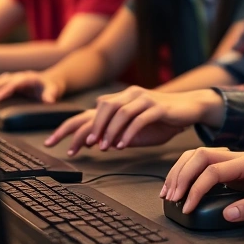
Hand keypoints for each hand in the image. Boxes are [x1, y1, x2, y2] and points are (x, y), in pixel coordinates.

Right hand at [0, 71, 64, 103]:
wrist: (51, 81)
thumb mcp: (53, 91)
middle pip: (4, 81)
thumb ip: (50, 96)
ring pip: (0, 81)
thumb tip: (49, 101)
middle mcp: (20, 76)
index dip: (5, 90)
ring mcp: (15, 77)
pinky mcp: (11, 81)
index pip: (15, 84)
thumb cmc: (51, 87)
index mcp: (29, 78)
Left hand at [43, 86, 223, 153]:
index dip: (69, 126)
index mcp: (121, 99)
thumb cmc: (162, 120)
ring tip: (104, 148)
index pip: (89, 111)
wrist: (190, 108)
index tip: (52, 142)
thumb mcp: (135, 127)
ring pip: (120, 112)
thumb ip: (116, 131)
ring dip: (109, 131)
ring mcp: (143, 99)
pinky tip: (123, 145)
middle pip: (102, 107)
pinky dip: (128, 132)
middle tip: (84, 146)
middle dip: (89, 127)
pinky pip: (139, 119)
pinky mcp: (158, 107)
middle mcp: (129, 95)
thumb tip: (95, 143)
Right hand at [162, 147, 243, 221]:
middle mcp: (242, 157)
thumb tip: (228, 213)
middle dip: (181, 175)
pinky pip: (207, 166)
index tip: (189, 206)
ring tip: (170, 192)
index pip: (214, 170)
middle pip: (200, 156)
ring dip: (182, 172)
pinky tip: (184, 186)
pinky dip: (191, 174)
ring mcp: (238, 161)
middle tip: (171, 197)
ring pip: (200, 157)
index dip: (196, 188)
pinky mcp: (237, 170)